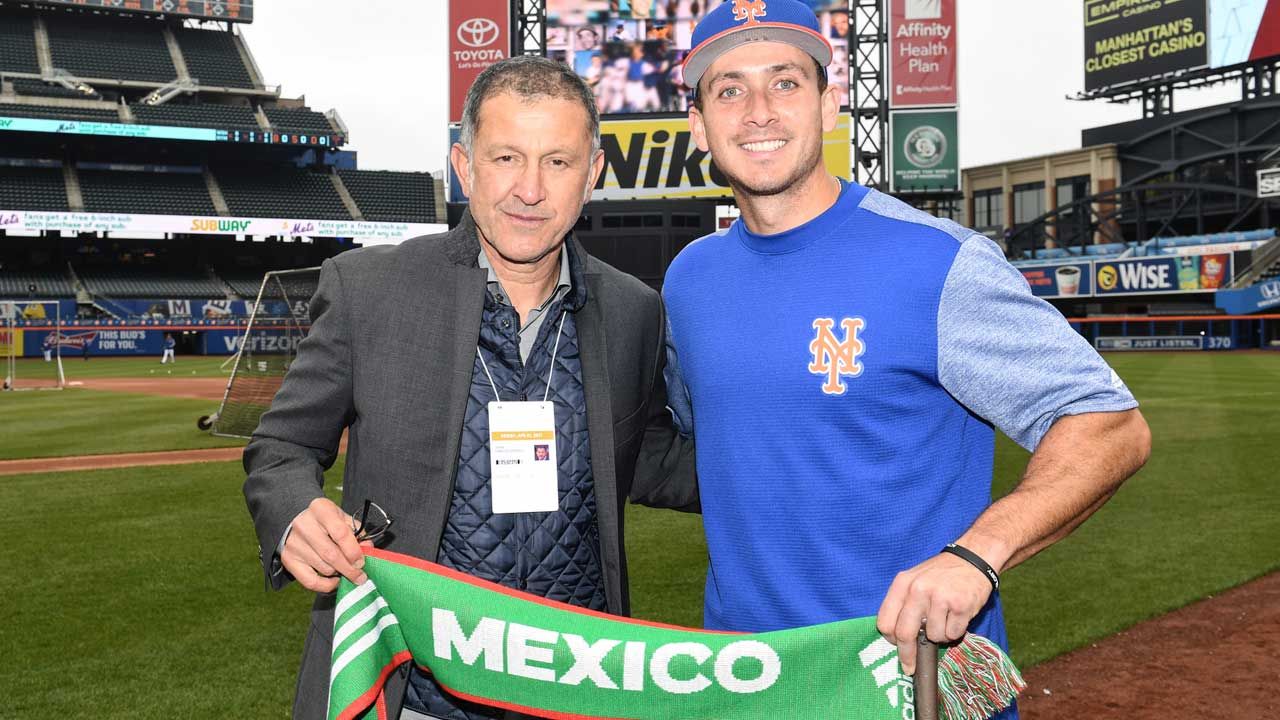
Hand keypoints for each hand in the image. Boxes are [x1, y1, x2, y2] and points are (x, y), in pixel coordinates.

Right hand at [281, 498, 367, 592]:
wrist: (296, 519)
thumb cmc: (325, 520)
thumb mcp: (342, 518)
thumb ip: (358, 532)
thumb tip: (368, 550)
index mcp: (321, 509)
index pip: (341, 533)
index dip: (354, 551)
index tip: (362, 562)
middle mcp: (304, 525)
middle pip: (331, 554)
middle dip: (349, 569)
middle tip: (360, 576)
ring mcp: (294, 544)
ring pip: (323, 568)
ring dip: (339, 573)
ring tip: (345, 570)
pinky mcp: (288, 559)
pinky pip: (310, 581)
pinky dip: (326, 585)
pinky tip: (334, 580)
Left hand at [875, 552, 993, 673]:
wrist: (972, 559)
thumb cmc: (940, 574)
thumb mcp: (914, 580)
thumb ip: (903, 604)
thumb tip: (896, 638)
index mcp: (902, 583)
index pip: (886, 621)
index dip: (890, 639)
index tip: (896, 648)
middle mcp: (918, 589)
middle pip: (905, 634)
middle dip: (908, 655)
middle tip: (910, 666)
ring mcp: (940, 597)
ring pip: (933, 637)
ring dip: (940, 636)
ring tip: (945, 618)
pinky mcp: (960, 605)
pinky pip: (952, 634)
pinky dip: (955, 631)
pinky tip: (957, 616)